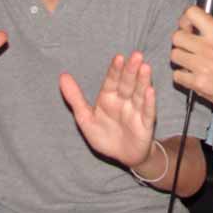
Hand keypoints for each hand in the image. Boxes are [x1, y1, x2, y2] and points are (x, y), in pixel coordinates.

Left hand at [59, 52, 155, 167]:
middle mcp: (124, 101)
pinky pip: (147, 112)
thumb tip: (62, 76)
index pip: (112, 80)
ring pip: (139, 94)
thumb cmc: (104, 135)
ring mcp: (136, 111)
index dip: (115, 70)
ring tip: (145, 68)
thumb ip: (74, 98)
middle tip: (136, 56)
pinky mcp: (145, 124)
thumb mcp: (85, 118)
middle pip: (127, 83)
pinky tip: (150, 91)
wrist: (123, 156)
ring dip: (142, 81)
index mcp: (109, 97)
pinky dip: (148, 102)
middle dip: (131, 70)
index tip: (119, 57)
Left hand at [170, 6, 212, 118]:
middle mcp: (210, 49)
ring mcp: (202, 67)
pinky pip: (177, 75)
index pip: (192, 13)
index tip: (187, 27)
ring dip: (180, 59)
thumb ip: (212, 34)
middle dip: (180, 41)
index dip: (185, 20)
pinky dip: (182, 76)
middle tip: (187, 47)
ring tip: (191, 62)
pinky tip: (192, 76)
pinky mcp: (198, 84)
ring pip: (174, 55)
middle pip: (177, 36)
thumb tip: (192, 28)